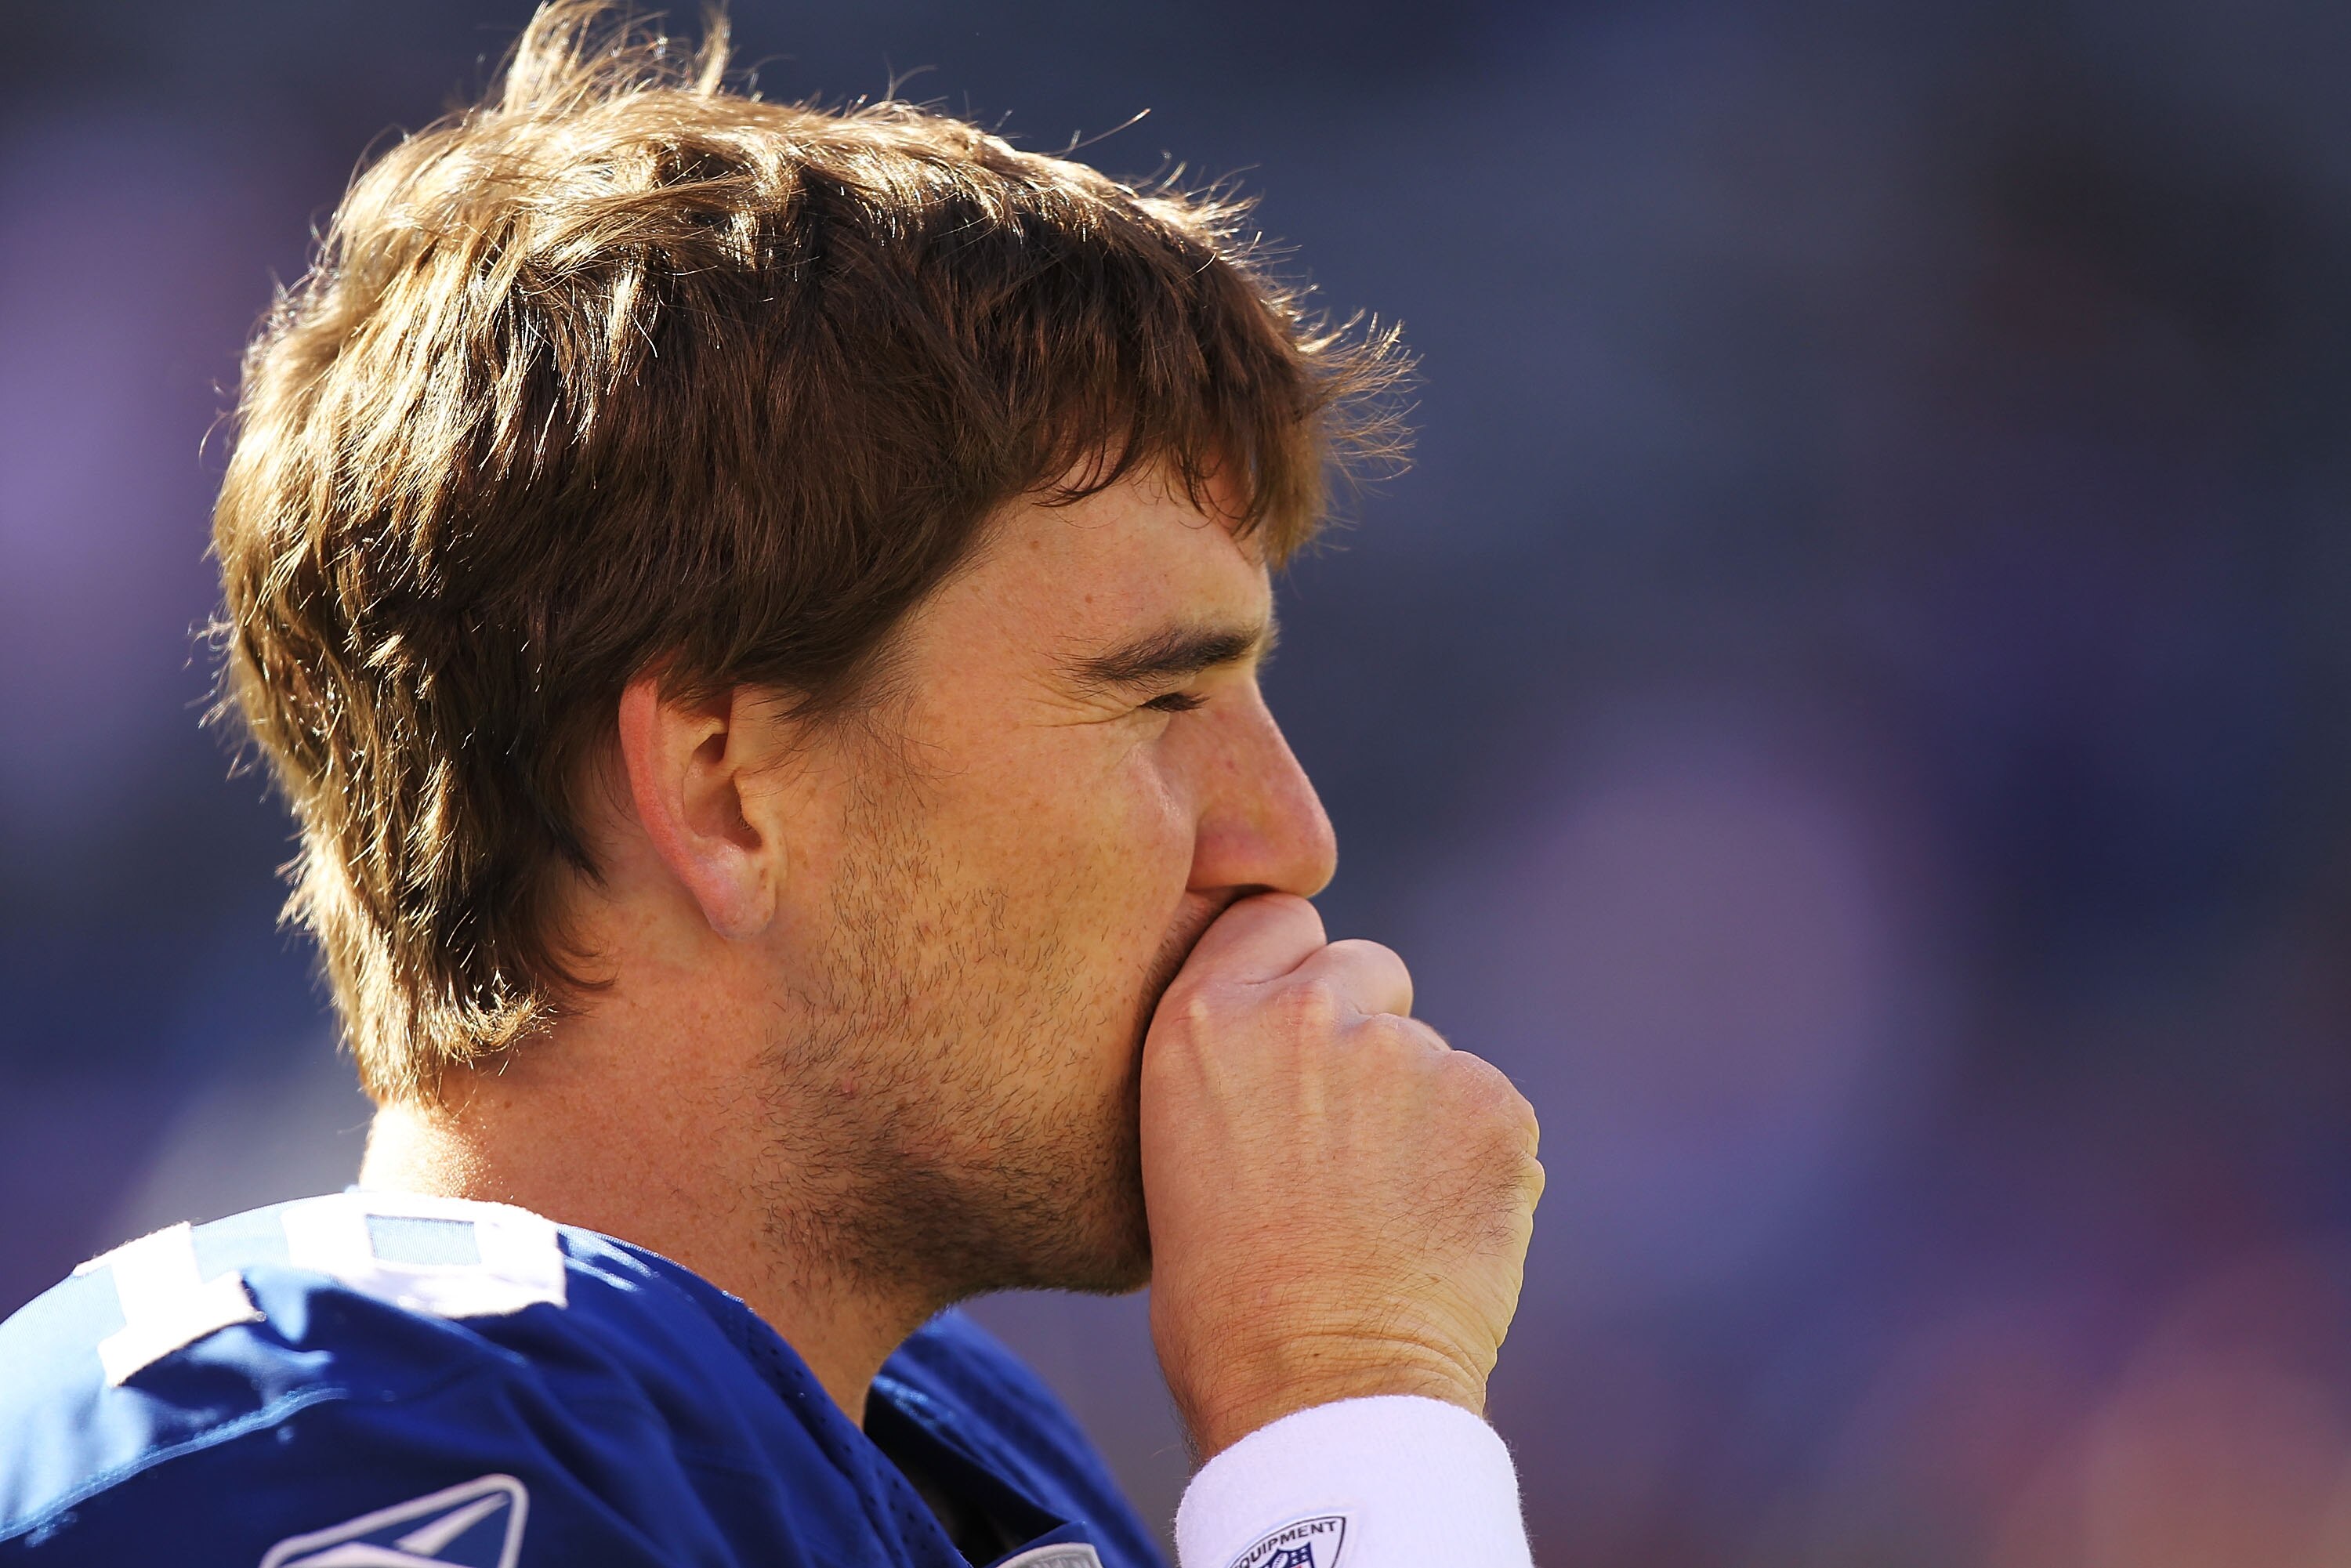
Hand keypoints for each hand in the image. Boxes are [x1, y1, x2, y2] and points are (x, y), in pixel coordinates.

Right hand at [1139, 893, 1543, 1458]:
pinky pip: (1491, 1110)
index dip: (1293, 970)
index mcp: (1204, 1019)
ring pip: (1431, 1052)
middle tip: (1349, 1140)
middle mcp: (1305, 1010)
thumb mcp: (1179, 1153)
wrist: (1319, 1395)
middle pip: (1365, 966)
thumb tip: (1291, 1057)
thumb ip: (1236, 1070)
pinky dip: (1477, 1161)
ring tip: (1387, 1216)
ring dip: (1421, 1111)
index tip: (1297, 1031)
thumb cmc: (1224, 1306)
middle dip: (1366, 1029)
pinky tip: (1439, 1234)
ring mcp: (1405, 1051)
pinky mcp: (1493, 1101)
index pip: (1275, 917)